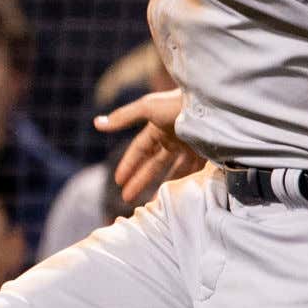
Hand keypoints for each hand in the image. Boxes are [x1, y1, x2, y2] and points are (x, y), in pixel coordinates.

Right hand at [97, 89, 204, 204]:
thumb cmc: (176, 103)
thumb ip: (123, 117)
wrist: (211, 103)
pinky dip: (182, 184)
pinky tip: (174, 196)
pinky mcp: (205, 153)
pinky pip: (191, 173)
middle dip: (139, 180)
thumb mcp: (147, 108)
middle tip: (127, 199)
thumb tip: (96, 123)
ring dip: (159, 186)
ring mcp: (188, 146)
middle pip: (152, 164)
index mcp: (157, 126)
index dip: (128, 165)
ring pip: (171, 171)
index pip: (139, 150)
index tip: (118, 182)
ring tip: (149, 203)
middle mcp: (172, 137)